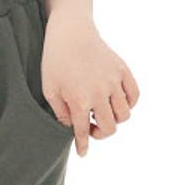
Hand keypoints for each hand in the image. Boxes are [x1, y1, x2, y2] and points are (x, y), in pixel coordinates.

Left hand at [41, 15, 139, 156]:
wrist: (71, 30)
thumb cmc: (55, 61)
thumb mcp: (50, 91)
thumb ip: (61, 114)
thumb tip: (74, 128)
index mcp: (79, 100)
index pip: (83, 132)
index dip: (83, 145)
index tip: (83, 153)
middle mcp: (99, 93)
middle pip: (110, 127)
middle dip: (100, 134)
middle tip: (92, 128)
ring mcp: (113, 81)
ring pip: (124, 115)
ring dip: (114, 120)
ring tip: (103, 114)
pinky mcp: (122, 70)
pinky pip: (134, 96)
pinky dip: (129, 104)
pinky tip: (117, 103)